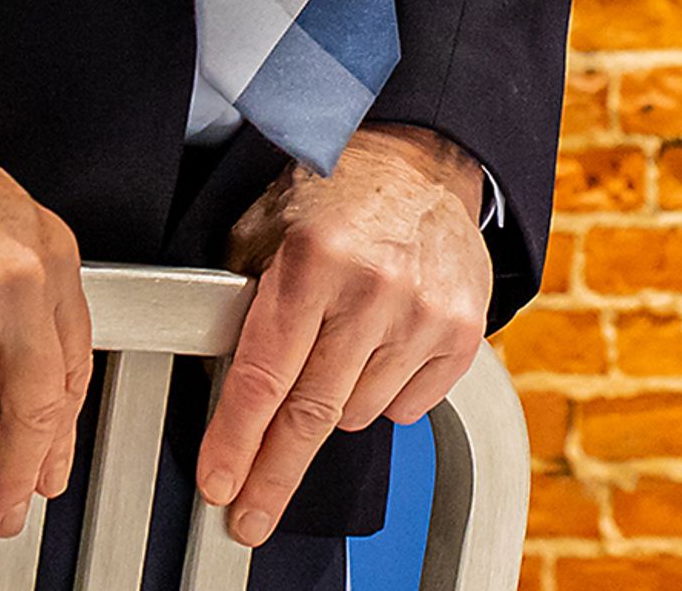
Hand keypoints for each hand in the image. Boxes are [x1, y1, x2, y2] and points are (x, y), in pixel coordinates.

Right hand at [0, 50, 92, 536]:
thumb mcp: (2, 227)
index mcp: (49, 255)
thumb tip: (20, 377)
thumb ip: (22, 297)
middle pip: (37, 403)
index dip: (62, 430)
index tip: (52, 471)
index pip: (73, 363)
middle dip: (21, 466)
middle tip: (9, 505)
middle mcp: (20, 279)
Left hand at [195, 124, 492, 547]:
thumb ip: (241, 307)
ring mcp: (424, 313)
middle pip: (312, 414)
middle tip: (249, 515)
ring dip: (333, 404)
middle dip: (273, 473)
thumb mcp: (265, 232)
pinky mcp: (462, 333)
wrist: (421, 166)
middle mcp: (374, 287)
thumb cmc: (334, 197)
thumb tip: (219, 393)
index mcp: (315, 258)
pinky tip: (379, 348)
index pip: (265, 375)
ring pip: (357, 414)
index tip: (220, 483)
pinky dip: (383, 395)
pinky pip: (406, 408)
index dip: (237, 440)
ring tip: (335, 350)